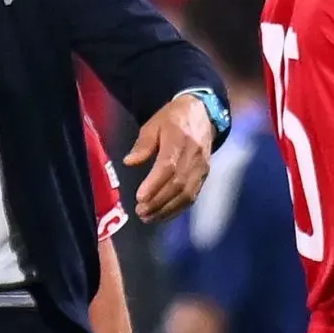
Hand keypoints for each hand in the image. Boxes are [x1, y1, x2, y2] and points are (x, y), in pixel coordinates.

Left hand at [127, 92, 214, 221]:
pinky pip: (192, 196)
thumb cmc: (173, 119)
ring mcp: (202, 167)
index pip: (168, 166)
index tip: (140, 197)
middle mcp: (194, 155)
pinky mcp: (204, 175)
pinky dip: (177, 208)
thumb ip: (142, 144)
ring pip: (186, 193)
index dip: (154, 184)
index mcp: (180, 138)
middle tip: (140, 212)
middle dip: (158, 201)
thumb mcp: (154, 124)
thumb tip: (129, 162)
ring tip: (148, 217)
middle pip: (178, 183)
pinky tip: (163, 215)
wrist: (203, 115)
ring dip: (167, 209)